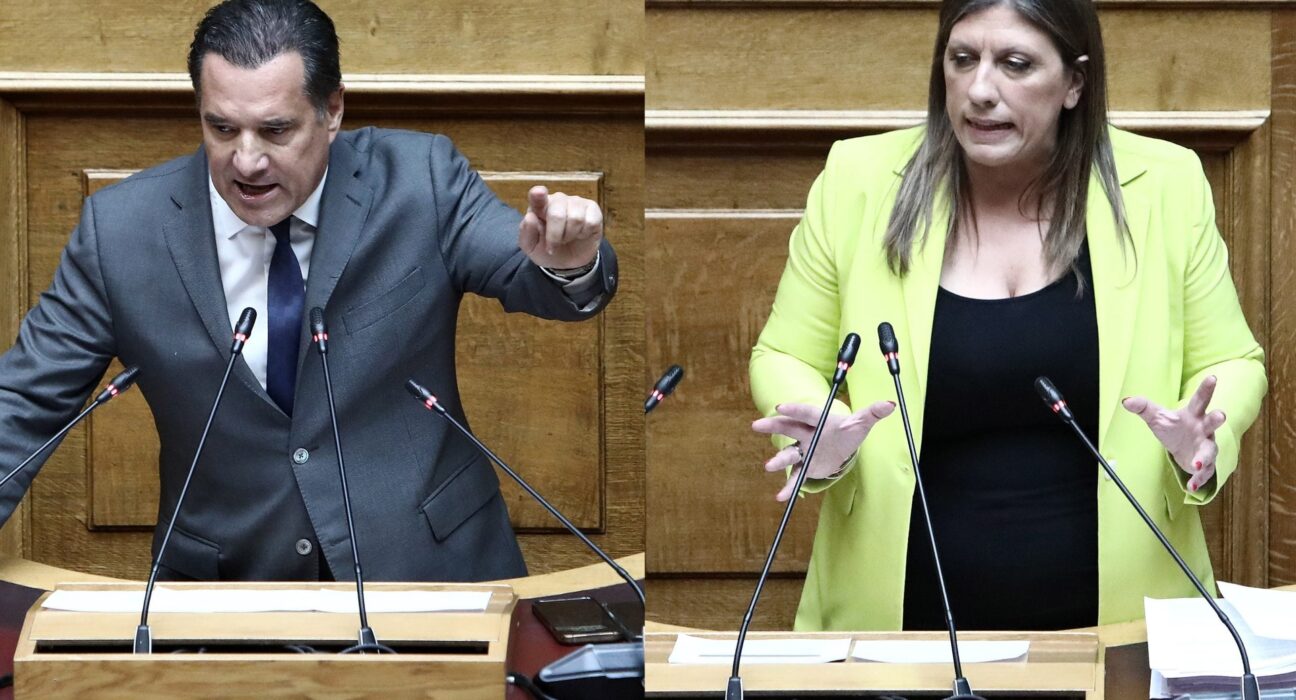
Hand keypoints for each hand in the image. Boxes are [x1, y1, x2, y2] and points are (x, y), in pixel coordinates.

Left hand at [518, 185, 602, 269]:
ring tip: (567, 238)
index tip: (538, 193)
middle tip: (553, 246)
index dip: (538, 195)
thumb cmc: (547, 249)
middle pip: (557, 214)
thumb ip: (526, 233)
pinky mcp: (593, 209)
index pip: (537, 197)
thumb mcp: (531, 247)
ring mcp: (577, 202)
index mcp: (539, 206)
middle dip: (555, 236)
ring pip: (575, 219)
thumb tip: (530, 217)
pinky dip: (584, 234)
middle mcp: (558, 199)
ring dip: (570, 236)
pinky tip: (581, 234)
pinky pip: (590, 222)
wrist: (568, 262)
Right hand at [752, 401, 894, 501]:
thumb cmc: (849, 431)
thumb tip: (891, 404)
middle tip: (757, 426)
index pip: (806, 412)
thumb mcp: (861, 424)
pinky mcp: (806, 467)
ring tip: (768, 467)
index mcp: (819, 420)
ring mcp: (804, 450)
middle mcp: (807, 434)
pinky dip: (790, 487)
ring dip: (779, 460)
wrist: (843, 447)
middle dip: (773, 427)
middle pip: (789, 428)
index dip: (794, 409)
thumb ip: (873, 414)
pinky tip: (782, 498)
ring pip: (790, 454)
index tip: (781, 407)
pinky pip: (796, 476)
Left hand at [1122, 376, 1226, 492]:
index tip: (1212, 377)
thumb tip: (1126, 400)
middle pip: (1213, 422)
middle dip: (1217, 418)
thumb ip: (1143, 407)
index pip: (1200, 400)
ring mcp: (1206, 446)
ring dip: (1205, 457)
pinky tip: (1191, 487)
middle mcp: (1204, 429)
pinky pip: (1205, 472)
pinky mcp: (1205, 464)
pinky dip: (1198, 479)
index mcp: (1193, 415)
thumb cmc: (1172, 427)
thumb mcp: (1156, 418)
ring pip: (1211, 450)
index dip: (1206, 389)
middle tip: (1221, 414)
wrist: (1180, 447)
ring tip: (1197, 465)